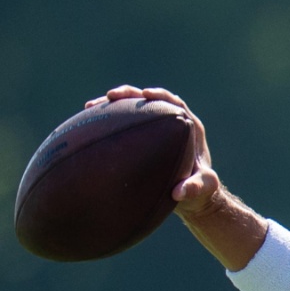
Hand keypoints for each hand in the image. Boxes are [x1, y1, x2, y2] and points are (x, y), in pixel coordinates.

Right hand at [85, 85, 221, 218]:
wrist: (191, 196)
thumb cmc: (201, 189)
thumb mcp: (203, 187)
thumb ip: (196, 187)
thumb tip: (180, 192)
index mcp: (189, 127)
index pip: (175, 103)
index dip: (161, 96)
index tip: (146, 94)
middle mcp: (171, 125)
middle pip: (149, 101)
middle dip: (130, 94)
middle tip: (111, 95)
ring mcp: (154, 131)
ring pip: (132, 111)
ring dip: (112, 106)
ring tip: (90, 107)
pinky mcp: (141, 141)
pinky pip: (122, 127)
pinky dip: (107, 124)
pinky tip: (85, 128)